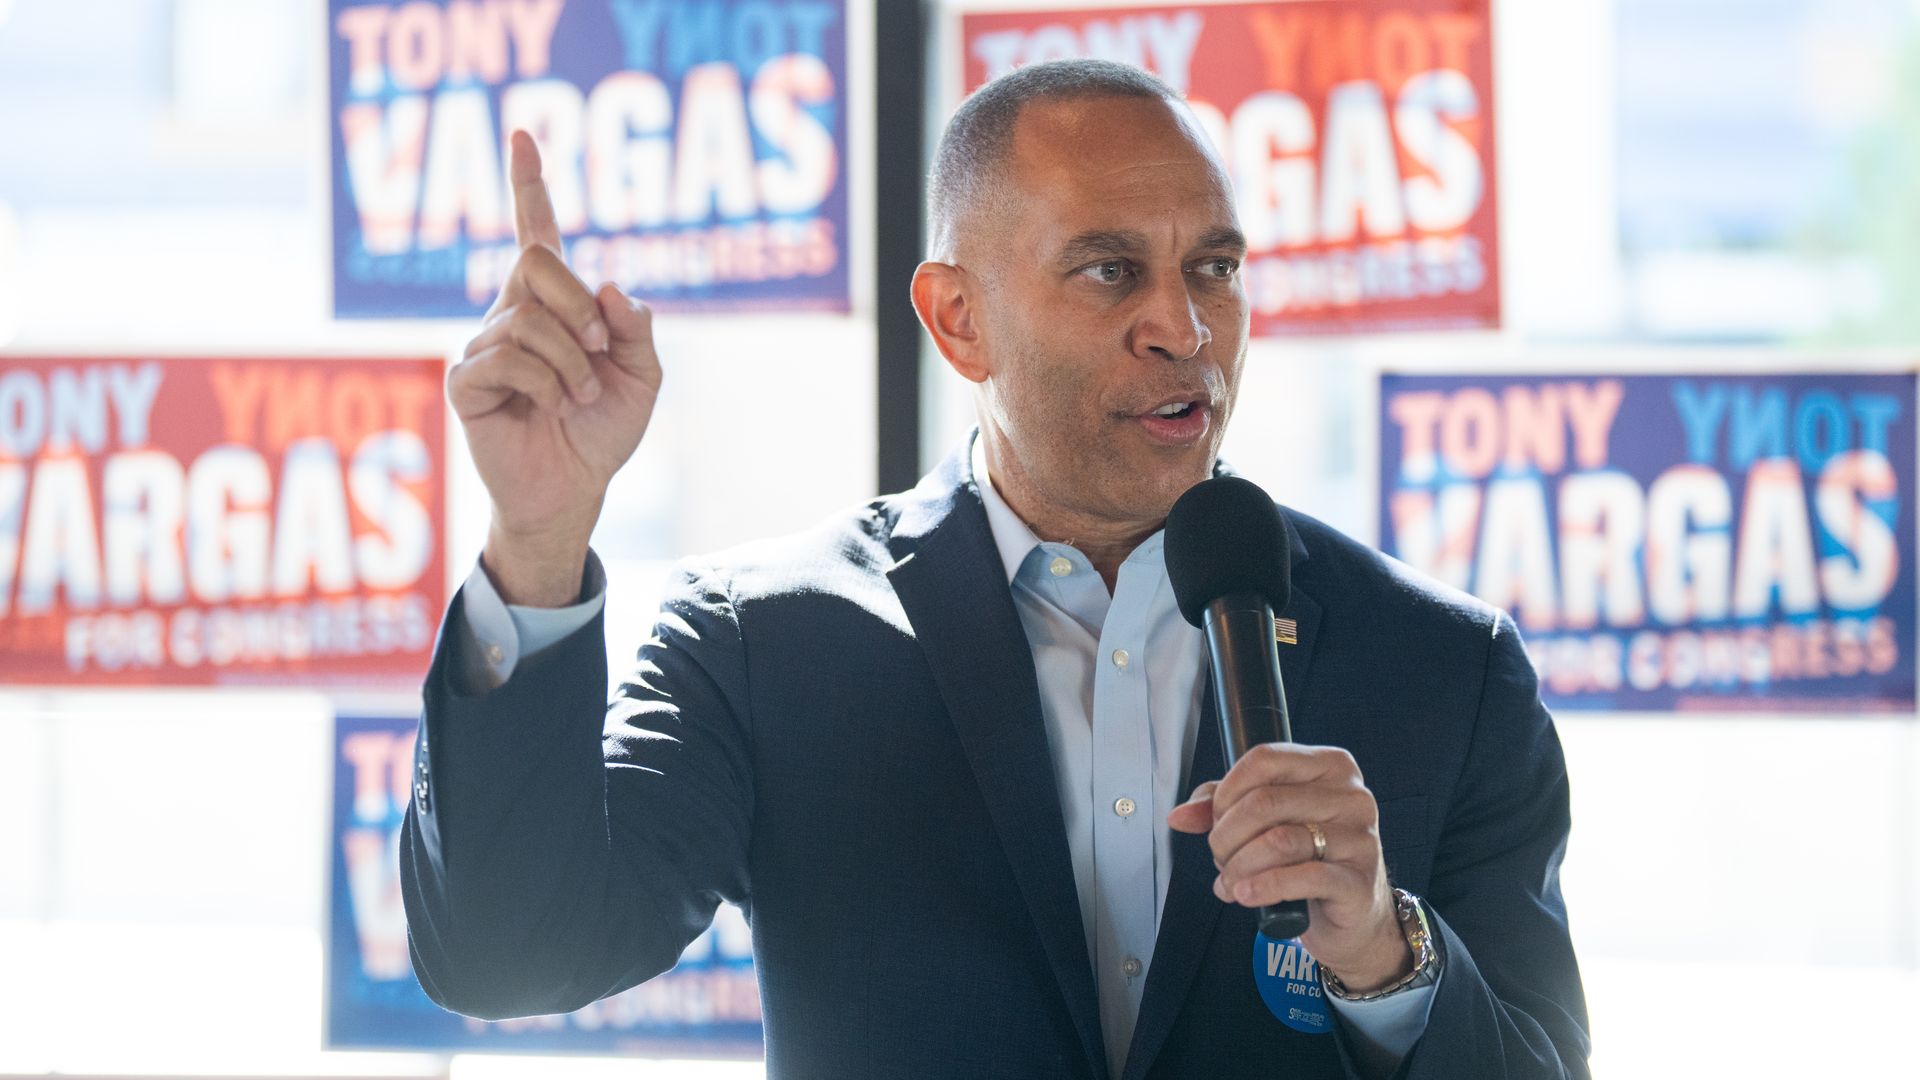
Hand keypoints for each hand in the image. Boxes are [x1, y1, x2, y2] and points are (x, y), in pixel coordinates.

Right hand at [446, 130, 661, 604]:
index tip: (522, 133)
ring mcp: (484, 343)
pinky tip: (552, 408)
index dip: (527, 183)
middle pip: (535, 261)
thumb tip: (604, 282)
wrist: (577, 488)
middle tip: (600, 352)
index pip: (536, 231)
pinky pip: (506, 357)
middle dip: (579, 305)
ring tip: (581, 398)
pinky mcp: (467, 380)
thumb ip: (635, 325)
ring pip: (529, 318)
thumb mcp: (642, 374)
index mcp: (553, 302)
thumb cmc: (604, 430)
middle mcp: (512, 311)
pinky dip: (547, 384)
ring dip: (572, 362)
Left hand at [1167, 743, 1411, 992]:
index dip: (1227, 792)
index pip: (1264, 759)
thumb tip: (1179, 816)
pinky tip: (1246, 894)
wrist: (1352, 914)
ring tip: (1229, 882)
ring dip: (1239, 866)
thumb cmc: (1307, 857)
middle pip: (1265, 802)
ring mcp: (1361, 839)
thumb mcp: (1266, 821)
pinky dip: (1263, 887)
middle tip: (1220, 858)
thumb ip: (1222, 808)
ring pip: (1280, 840)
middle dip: (1226, 836)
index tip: (1214, 820)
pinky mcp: (1358, 882)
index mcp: (1330, 766)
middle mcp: (1352, 795)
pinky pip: (1303, 878)